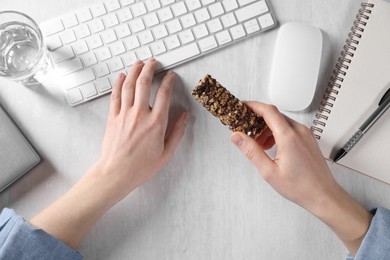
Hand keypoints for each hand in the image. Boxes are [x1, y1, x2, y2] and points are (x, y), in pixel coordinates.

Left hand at [97, 58, 189, 197]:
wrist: (116, 172)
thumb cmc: (140, 166)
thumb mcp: (166, 153)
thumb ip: (177, 132)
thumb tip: (185, 116)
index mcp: (156, 123)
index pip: (164, 94)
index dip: (169, 81)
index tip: (171, 76)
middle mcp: (140, 114)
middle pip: (144, 83)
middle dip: (150, 68)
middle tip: (154, 62)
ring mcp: (125, 114)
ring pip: (129, 85)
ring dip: (134, 70)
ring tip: (139, 63)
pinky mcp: (113, 117)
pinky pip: (115, 94)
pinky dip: (119, 82)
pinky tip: (122, 76)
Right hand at [230, 102, 335, 210]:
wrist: (323, 195)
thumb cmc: (301, 187)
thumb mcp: (269, 172)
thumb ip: (251, 151)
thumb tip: (237, 137)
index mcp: (289, 137)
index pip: (268, 111)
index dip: (253, 106)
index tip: (241, 106)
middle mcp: (299, 131)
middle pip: (274, 115)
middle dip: (257, 121)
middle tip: (245, 130)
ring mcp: (305, 134)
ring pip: (281, 122)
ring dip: (266, 128)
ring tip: (258, 145)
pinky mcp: (308, 139)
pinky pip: (289, 128)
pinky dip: (276, 133)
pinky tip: (271, 147)